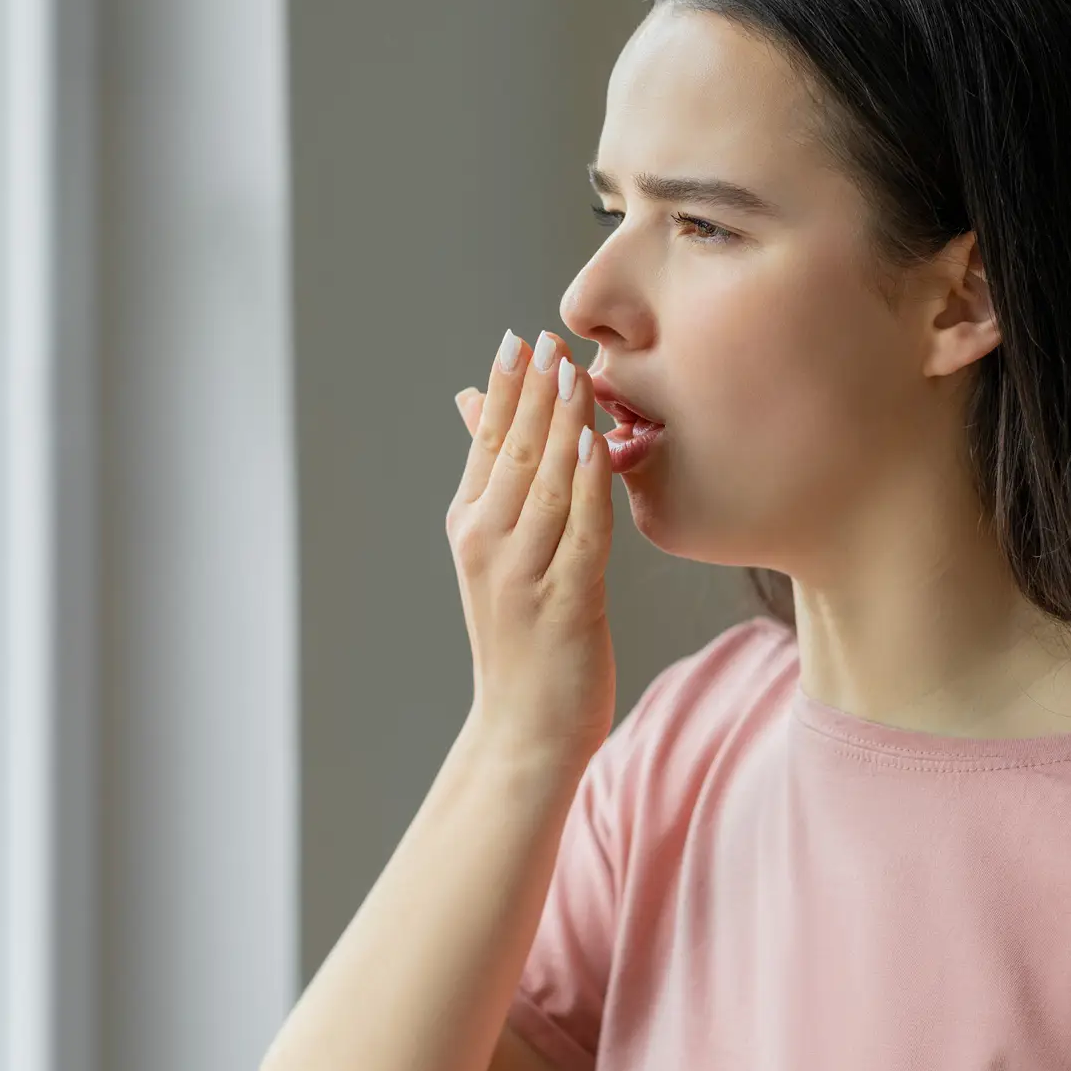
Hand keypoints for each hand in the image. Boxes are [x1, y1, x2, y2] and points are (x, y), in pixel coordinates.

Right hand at [446, 328, 616, 760]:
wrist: (524, 731)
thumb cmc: (521, 637)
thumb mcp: (497, 552)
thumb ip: (495, 479)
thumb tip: (473, 400)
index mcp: (470, 526)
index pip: (486, 443)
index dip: (506, 389)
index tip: (524, 339)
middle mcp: (487, 545)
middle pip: (513, 454)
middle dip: (534, 394)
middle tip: (553, 341)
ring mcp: (523, 576)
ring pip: (546, 484)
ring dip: (562, 426)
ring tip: (577, 374)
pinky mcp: (564, 604)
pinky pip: (581, 533)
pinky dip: (590, 486)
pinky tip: (600, 446)